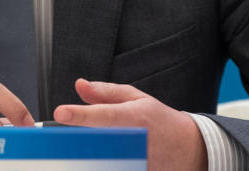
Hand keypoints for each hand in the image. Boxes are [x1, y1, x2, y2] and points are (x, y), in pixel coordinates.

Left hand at [54, 78, 205, 170]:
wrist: (188, 148)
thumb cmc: (159, 121)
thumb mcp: (136, 98)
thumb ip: (105, 92)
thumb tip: (80, 85)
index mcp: (134, 117)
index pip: (103, 115)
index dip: (81, 115)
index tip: (61, 113)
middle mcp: (134, 140)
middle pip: (98, 142)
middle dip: (79, 139)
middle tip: (66, 138)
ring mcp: (137, 160)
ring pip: (103, 161)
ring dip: (90, 156)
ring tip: (87, 150)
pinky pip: (109, 168)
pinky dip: (102, 164)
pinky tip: (101, 159)